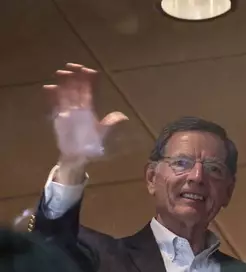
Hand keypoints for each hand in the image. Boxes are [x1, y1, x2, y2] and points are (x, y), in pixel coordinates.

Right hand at [44, 63, 127, 183]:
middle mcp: (79, 108)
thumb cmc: (93, 145)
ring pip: (66, 93)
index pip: (90, 91)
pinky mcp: (59, 118)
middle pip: (77, 88)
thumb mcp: (105, 134)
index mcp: (91, 109)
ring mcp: (68, 111)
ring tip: (61, 72)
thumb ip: (111, 125)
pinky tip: (49, 88)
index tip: (88, 71)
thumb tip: (123, 117)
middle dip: (75, 77)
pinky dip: (52, 96)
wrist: (79, 156)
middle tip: (72, 66)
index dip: (90, 81)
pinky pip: (55, 105)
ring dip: (64, 83)